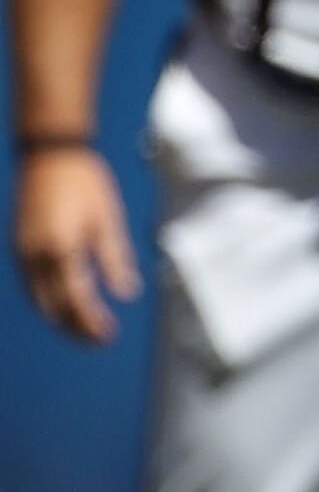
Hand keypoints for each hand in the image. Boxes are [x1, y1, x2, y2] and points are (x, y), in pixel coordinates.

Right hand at [12, 146, 139, 342]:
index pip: (75, 299)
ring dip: (59, 316)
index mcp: (61, 248)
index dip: (91, 322)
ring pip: (38, 298)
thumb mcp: (107, 220)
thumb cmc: (83, 181)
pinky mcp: (19, 244)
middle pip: (53, 306)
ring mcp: (23, 250)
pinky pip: (30, 283)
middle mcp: (36, 253)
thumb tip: (126, 292)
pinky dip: (46, 299)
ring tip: (83, 327)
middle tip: (98, 338)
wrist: (49, 152)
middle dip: (75, 327)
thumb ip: (115, 259)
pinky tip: (63, 303)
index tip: (107, 335)